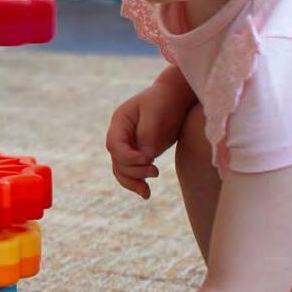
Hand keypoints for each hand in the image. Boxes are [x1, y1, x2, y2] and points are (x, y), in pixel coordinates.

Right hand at [106, 68, 195, 198]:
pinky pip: (132, 172)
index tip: (147, 159)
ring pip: (122, 171)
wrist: (177, 97)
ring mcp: (128, 146)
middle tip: (155, 171)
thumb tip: (146, 158)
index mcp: (120, 121)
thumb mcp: (156, 112)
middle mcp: (120, 135)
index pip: (114, 145)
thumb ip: (148, 135)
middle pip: (117, 161)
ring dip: (133, 182)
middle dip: (134, 170)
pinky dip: (138, 183)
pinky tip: (146, 194)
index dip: (127, 156)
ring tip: (147, 192)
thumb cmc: (166, 99)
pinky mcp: (139, 154)